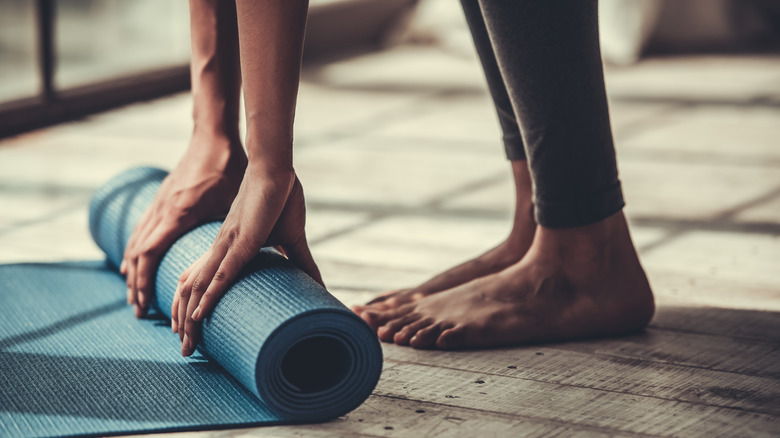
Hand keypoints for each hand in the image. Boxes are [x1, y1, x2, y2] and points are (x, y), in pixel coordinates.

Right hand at [120, 138, 246, 316]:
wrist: (213, 136)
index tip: (146, 304)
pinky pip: (141, 229)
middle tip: (138, 311)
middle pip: (138, 254)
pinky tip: (134, 262)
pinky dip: (135, 249)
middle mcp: (164, 210)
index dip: (145, 280)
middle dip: (136, 284)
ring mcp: (159, 203)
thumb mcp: (235, 202)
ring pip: (136, 242)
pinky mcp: (162, 198)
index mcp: (179, 214)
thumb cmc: (229, 167)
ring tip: (134, 295)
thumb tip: (277, 252)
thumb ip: (247, 230)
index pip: (151, 254)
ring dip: (133, 270)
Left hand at [173, 165, 321, 355]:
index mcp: (229, 248)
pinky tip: (197, 317)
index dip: (193, 307)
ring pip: (199, 289)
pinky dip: (207, 297)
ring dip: (189, 319)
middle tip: (185, 351)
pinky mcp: (240, 243)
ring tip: (186, 344)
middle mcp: (220, 250)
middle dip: (184, 323)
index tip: (190, 331)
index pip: (203, 283)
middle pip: (192, 291)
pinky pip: (219, 275)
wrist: (277, 169)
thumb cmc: (281, 198)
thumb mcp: (292, 238)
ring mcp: (227, 246)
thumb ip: (301, 262)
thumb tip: (318, 283)